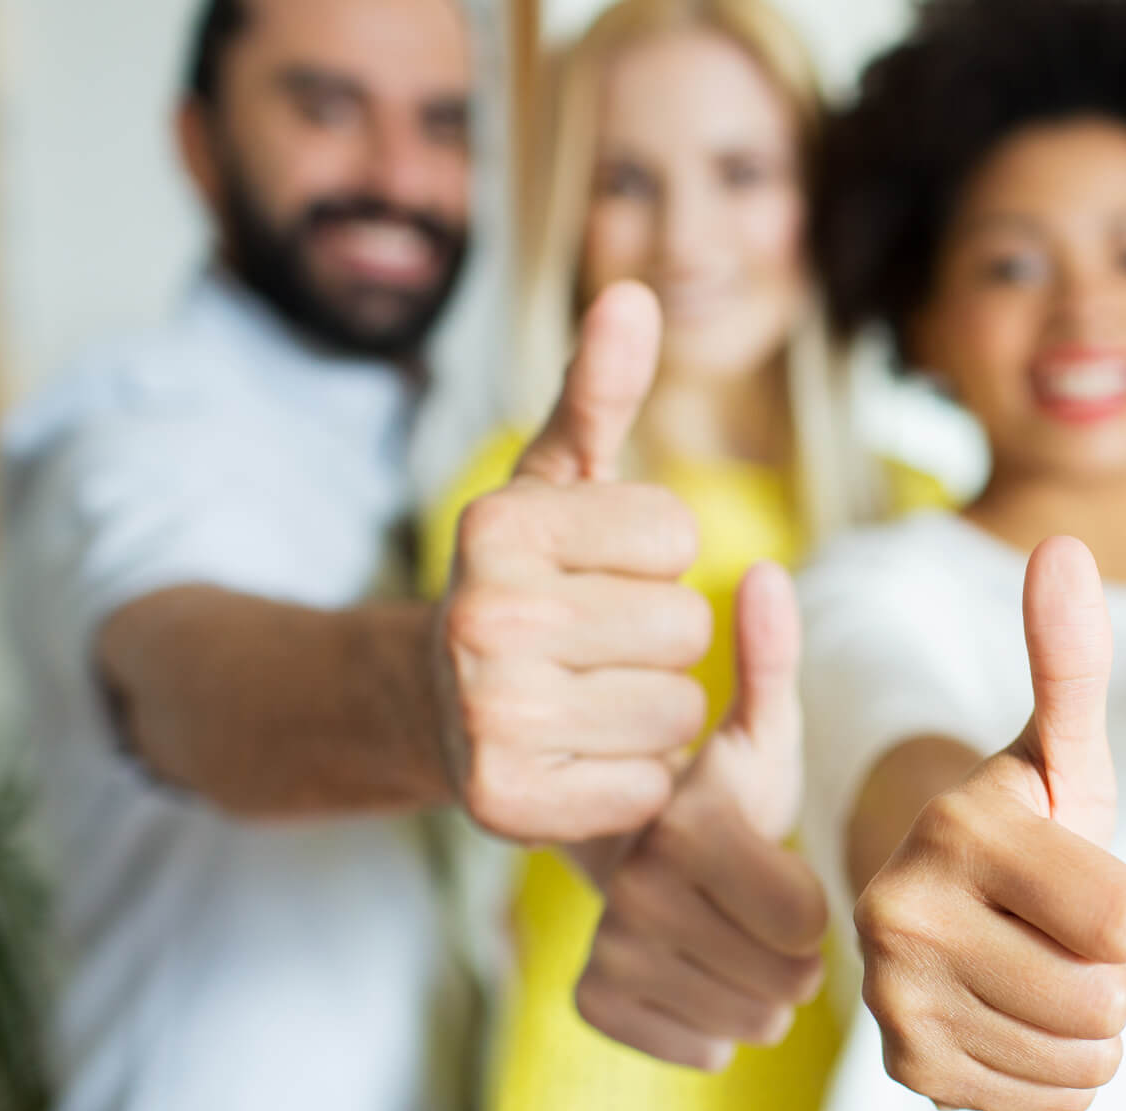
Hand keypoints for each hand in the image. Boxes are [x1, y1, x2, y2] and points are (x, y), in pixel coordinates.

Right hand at [435, 282, 713, 842]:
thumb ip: (600, 390)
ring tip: (591, 699)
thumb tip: (636, 294)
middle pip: (685, 626)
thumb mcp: (560, 479)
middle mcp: (479, 616)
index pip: (677, 532)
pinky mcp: (502, 801)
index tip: (603, 570)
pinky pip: (646, 785)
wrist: (440, 704)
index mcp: (497, 525)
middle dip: (663, 639)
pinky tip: (582, 759)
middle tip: (600, 647)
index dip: (657, 556)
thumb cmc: (530, 578)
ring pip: (676, 711)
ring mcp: (485, 714)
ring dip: (654, 712)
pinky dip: (632, 780)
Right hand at [575, 562, 829, 1070]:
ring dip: (759, 994)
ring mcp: (610, 947)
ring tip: (738, 943)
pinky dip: (714, 1029)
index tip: (793, 882)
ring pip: (746, 1021)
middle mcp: (636, 888)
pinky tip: (703, 978)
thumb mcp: (754, 732)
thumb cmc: (720, 793)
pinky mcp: (593, 999)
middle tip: (765, 916)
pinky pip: (698, 1049)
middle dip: (794, 957)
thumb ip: (770, 663)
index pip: (802, 920)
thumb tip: (767, 572)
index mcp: (687, 824)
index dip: (815, 911)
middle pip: (781, 978)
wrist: (626, 849)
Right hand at [854, 538, 1125, 1110]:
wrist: (950, 902)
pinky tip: (1016, 1014)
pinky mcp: (906, 1068)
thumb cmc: (1028, 821)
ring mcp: (894, 999)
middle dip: (1112, 973)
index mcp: (957, 828)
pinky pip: (1051, 1098)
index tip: (1075, 877)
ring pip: (1085, 1058)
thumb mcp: (1060, 747)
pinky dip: (1056, 1070)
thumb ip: (1070, 659)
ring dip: (1090, 1025)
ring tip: (1040, 967)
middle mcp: (903, 914)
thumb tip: (1065, 547)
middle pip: (1108, 1000)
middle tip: (1058, 931)